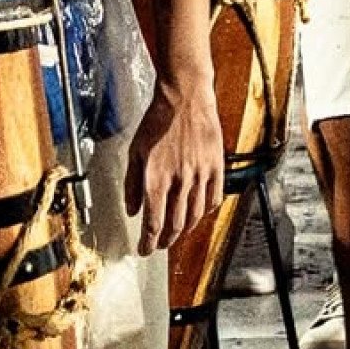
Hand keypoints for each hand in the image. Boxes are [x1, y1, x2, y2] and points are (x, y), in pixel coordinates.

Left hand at [125, 74, 223, 254]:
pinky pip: (214, 197)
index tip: (144, 249)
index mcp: (156, 179)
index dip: (148, 241)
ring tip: (178, 234)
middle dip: (165, 239)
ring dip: (185, 230)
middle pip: (175, 223)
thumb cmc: (158, 121)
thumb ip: (133, 184)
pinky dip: (206, 211)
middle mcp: (180, 181)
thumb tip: (133, 210)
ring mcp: (201, 175)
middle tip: (159, 245)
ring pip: (195, 215)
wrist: (185, 99)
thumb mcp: (135, 152)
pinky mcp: (216, 167)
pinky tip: (200, 212)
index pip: (153, 222)